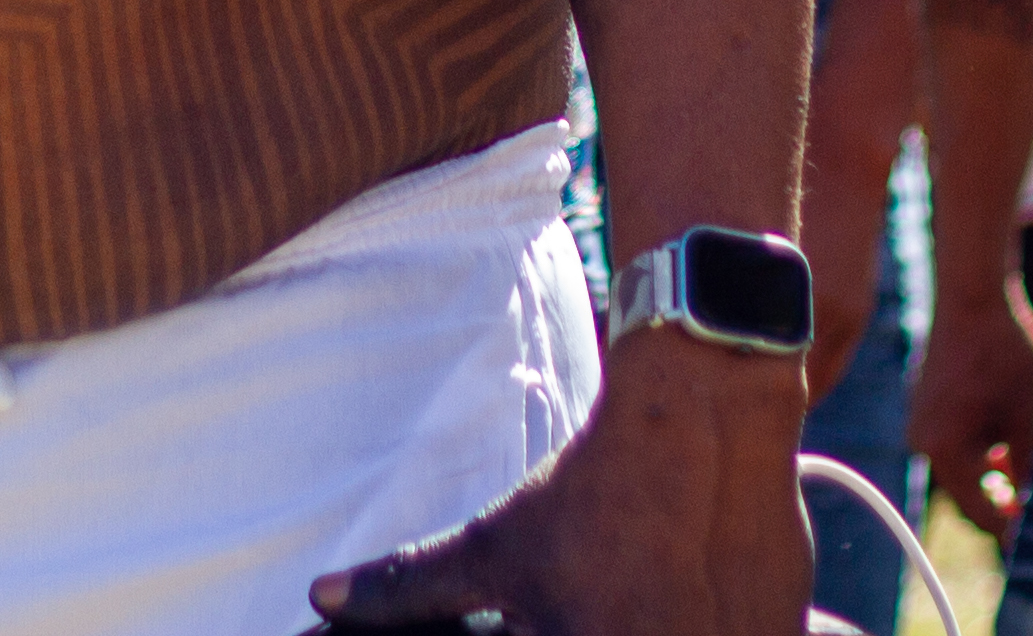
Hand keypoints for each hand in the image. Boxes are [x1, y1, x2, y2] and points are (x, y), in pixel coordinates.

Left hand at [308, 328, 808, 631]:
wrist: (705, 417)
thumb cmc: (590, 487)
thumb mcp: (497, 543)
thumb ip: (411, 587)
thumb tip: (320, 601)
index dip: (551, 634)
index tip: (557, 620)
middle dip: (611, 627)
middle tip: (612, 600)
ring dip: (659, 627)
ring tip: (649, 595)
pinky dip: (713, 627)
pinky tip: (692, 600)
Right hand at [901, 277, 1032, 545]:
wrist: (974, 294)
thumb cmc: (1005, 352)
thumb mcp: (1031, 417)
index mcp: (943, 450)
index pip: (982, 513)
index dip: (1017, 527)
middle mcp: (923, 442)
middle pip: (971, 496)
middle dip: (1007, 500)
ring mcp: (922, 425)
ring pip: (967, 471)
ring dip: (998, 474)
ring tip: (1031, 462)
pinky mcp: (929, 410)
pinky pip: (958, 447)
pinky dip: (985, 451)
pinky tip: (1012, 438)